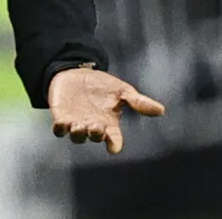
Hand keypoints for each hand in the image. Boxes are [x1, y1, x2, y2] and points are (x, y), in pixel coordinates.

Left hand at [48, 67, 164, 154]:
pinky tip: (62, 123)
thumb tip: (161, 110)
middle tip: (96, 126)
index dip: (114, 144)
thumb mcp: (122, 91)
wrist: (76, 74)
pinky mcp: (61, 118)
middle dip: (95, 134)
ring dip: (78, 133)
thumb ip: (139, 102)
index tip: (114, 148)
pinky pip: (59, 130)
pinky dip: (60, 129)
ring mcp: (76, 124)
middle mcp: (93, 127)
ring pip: (77, 137)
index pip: (114, 139)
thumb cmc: (102, 86)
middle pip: (94, 137)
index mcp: (109, 124)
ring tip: (79, 125)